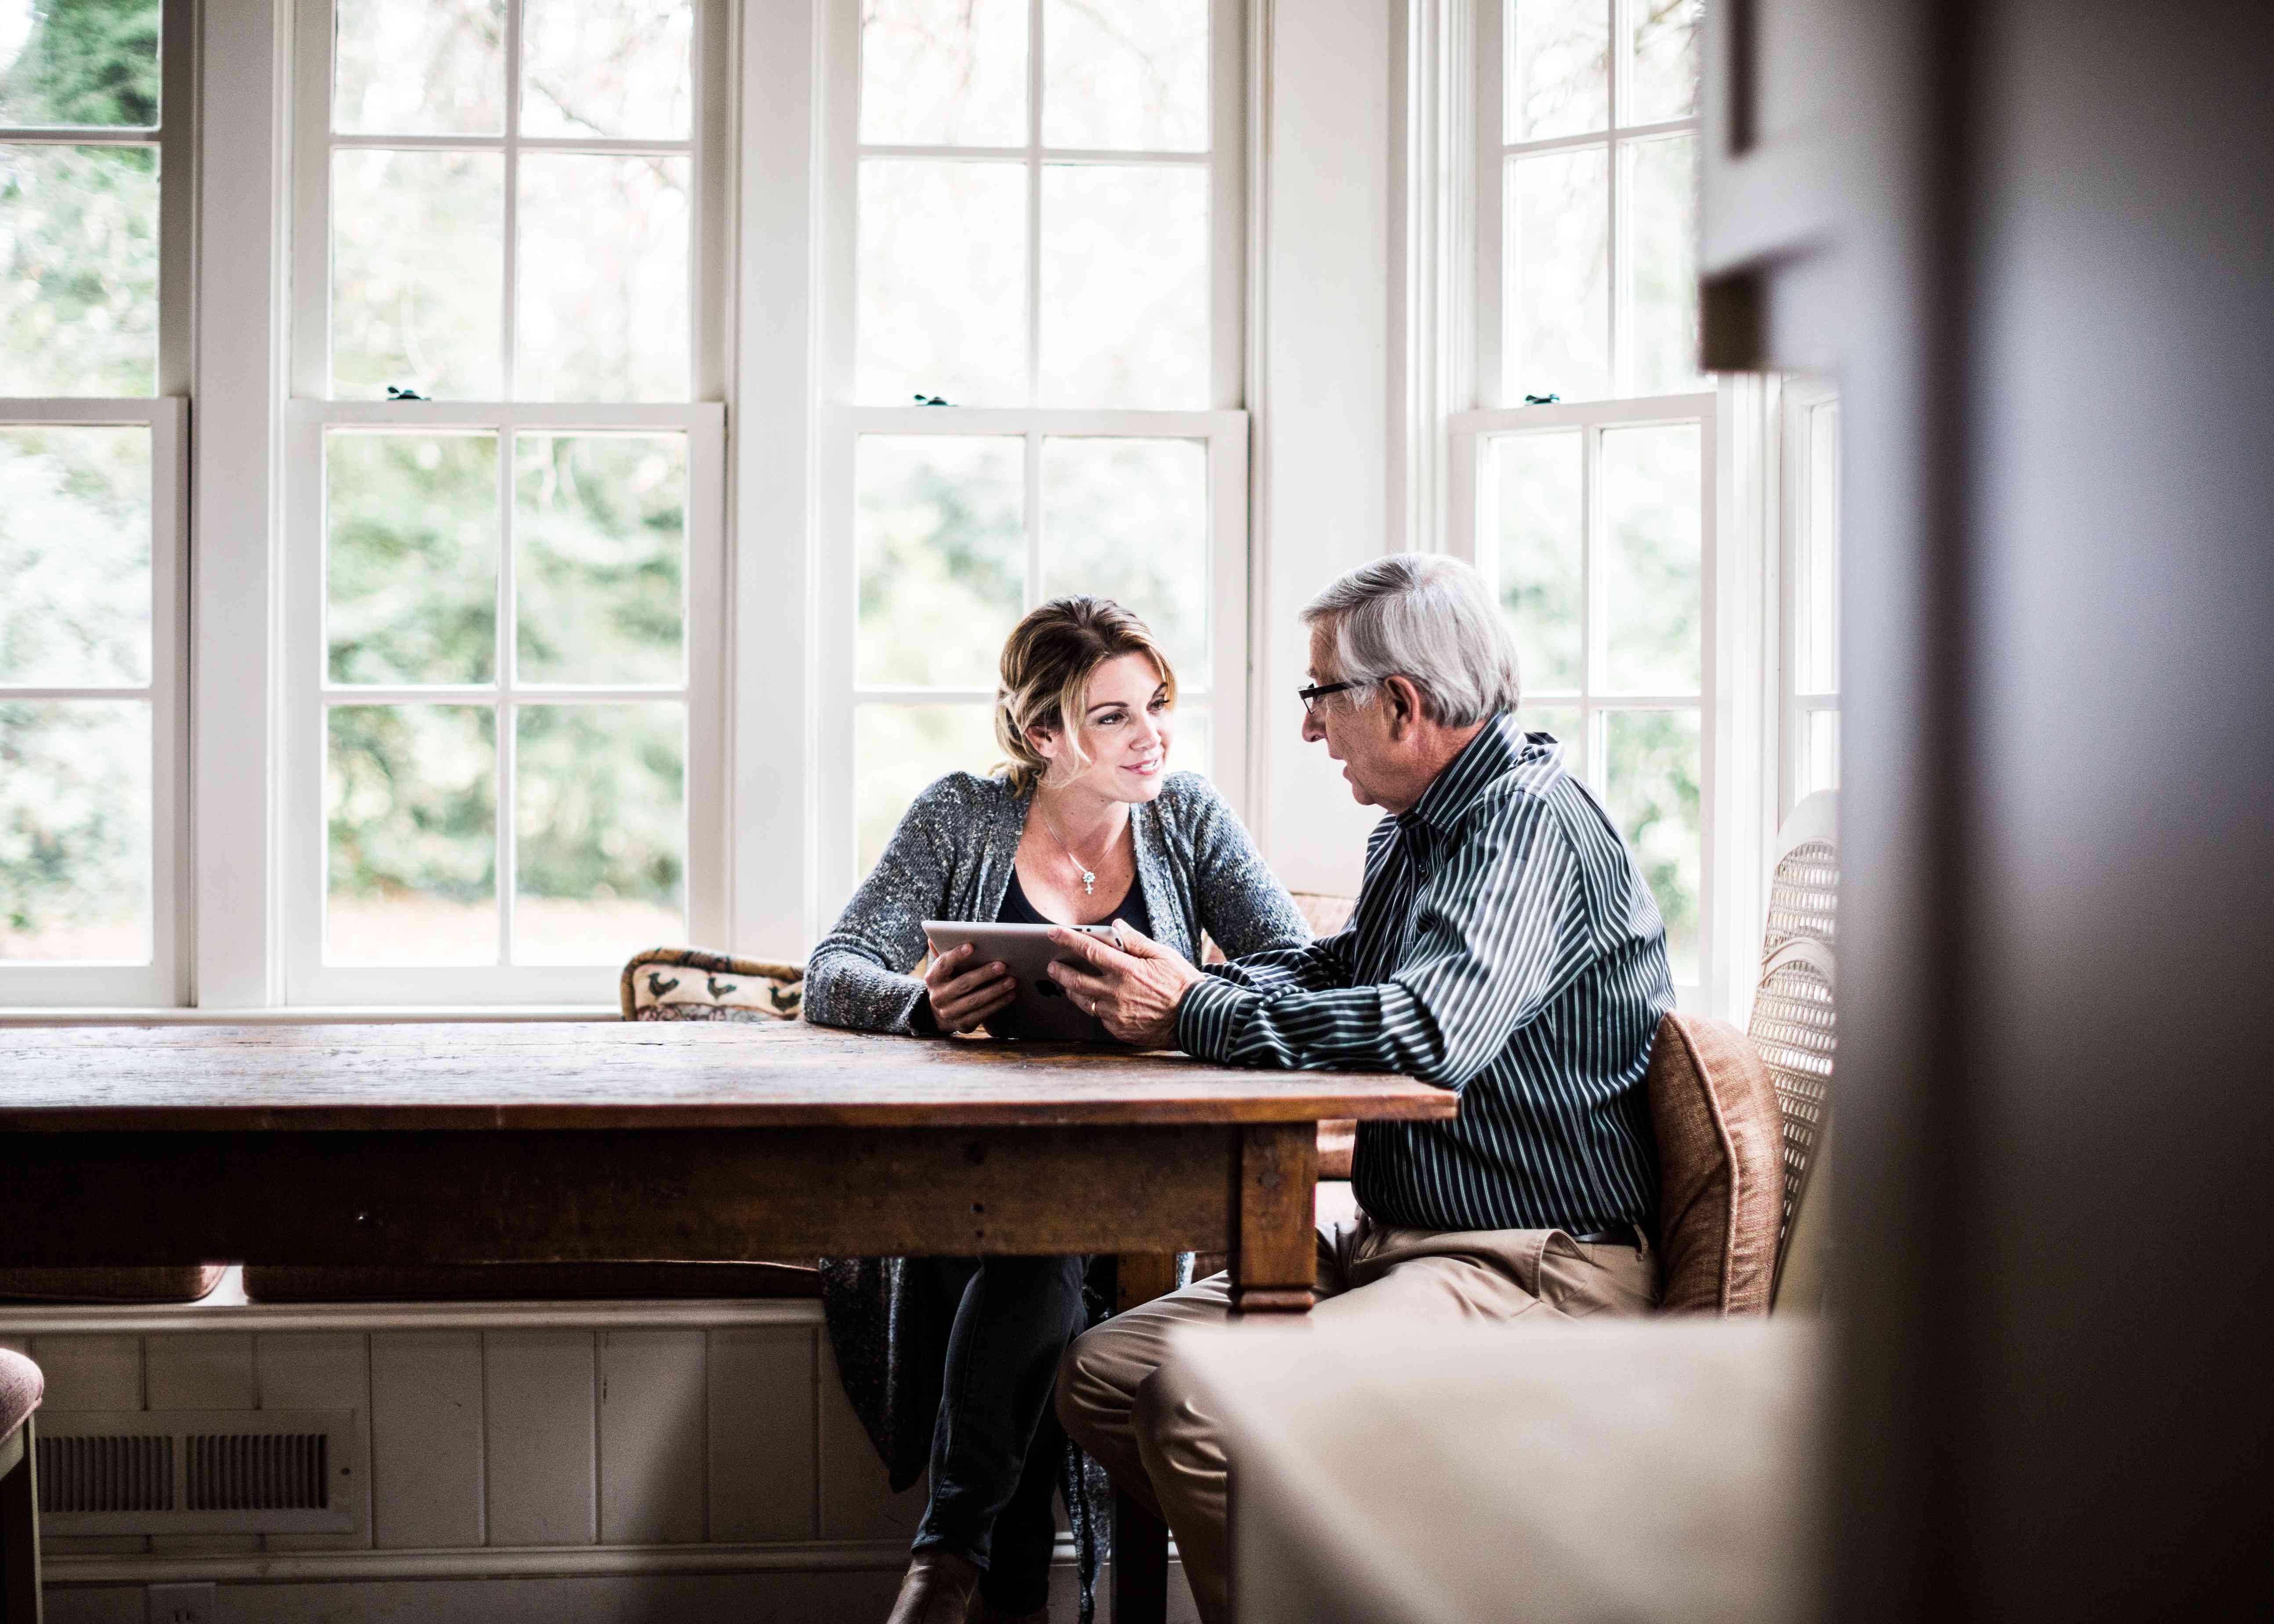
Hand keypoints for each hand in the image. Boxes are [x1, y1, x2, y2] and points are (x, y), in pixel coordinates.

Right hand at [922, 943, 1014, 1034]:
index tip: (971, 946)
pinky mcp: (962, 1024)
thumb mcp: (943, 969)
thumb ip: (944, 953)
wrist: (940, 1013)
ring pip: (975, 1000)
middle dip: (984, 974)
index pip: (943, 964)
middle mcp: (938, 996)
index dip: (956, 955)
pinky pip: (982, 1014)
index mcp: (932, 978)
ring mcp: (949, 1012)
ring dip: (995, 990)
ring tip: (1011, 981)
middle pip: (963, 984)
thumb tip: (934, 934)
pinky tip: (1010, 995)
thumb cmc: (948, 982)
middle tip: (1002, 966)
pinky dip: (998, 1004)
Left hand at [1045, 922, 1205, 1048]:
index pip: (1089, 950)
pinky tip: (1094, 1000)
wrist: (1196, 1019)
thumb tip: (1116, 926)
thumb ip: (1136, 941)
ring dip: (1071, 990)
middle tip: (1052, 965)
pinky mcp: (1119, 1029)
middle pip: (1076, 980)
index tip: (1053, 932)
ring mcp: (1115, 1014)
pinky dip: (1093, 1006)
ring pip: (1083, 1001)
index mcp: (1126, 970)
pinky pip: (1099, 1016)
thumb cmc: (1182, 983)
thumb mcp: (1163, 955)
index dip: (1068, 939)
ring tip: (1067, 983)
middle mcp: (1116, 993)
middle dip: (1059, 971)